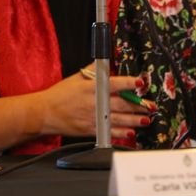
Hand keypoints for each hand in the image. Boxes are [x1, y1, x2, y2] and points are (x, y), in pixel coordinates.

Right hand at [36, 64, 154, 139]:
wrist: (44, 113)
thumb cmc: (60, 94)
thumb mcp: (77, 77)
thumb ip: (94, 70)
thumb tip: (105, 62)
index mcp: (92, 87)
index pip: (115, 83)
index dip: (129, 83)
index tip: (140, 82)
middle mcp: (95, 103)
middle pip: (122, 103)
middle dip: (138, 105)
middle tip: (150, 105)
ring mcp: (93, 118)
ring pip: (119, 119)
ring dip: (135, 120)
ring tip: (146, 119)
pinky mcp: (90, 130)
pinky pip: (109, 132)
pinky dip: (121, 133)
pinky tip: (131, 132)